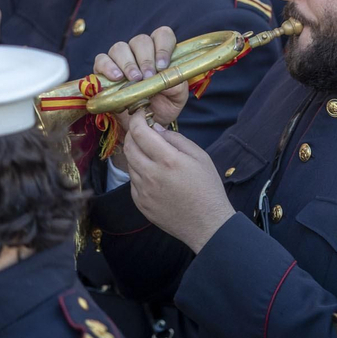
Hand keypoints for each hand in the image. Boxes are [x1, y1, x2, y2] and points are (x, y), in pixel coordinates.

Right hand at [93, 27, 188, 126]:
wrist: (145, 124)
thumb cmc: (163, 107)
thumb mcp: (177, 98)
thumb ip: (177, 84)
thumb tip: (165, 74)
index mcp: (159, 52)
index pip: (162, 35)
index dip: (163, 47)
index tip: (162, 66)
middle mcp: (139, 52)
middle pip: (140, 40)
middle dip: (145, 59)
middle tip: (147, 76)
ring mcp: (120, 59)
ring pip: (120, 47)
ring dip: (128, 63)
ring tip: (134, 79)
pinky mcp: (103, 69)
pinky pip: (101, 59)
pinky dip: (108, 66)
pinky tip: (116, 78)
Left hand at [117, 112, 235, 251]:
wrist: (207, 224)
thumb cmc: (207, 188)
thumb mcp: (200, 156)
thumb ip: (176, 139)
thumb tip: (156, 128)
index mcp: (168, 160)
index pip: (140, 132)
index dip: (136, 119)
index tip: (140, 114)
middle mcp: (151, 175)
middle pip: (129, 146)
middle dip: (133, 133)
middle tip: (143, 130)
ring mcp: (143, 191)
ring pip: (130, 164)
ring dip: (137, 153)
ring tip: (152, 153)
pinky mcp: (140, 204)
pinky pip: (133, 181)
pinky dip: (139, 171)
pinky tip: (154, 174)